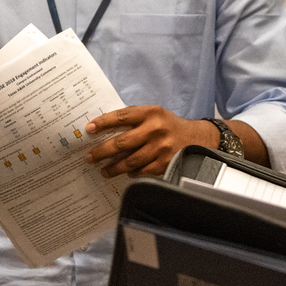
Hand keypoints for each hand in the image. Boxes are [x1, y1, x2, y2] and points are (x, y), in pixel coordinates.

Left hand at [85, 105, 216, 177]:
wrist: (197, 138)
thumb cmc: (168, 126)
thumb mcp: (154, 114)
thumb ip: (133, 119)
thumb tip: (103, 129)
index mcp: (151, 113)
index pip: (122, 117)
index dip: (103, 122)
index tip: (88, 129)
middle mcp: (156, 129)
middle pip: (122, 142)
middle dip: (102, 151)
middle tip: (90, 157)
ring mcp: (161, 148)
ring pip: (130, 161)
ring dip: (113, 167)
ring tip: (103, 170)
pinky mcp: (166, 163)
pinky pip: (142, 171)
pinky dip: (131, 173)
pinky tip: (125, 173)